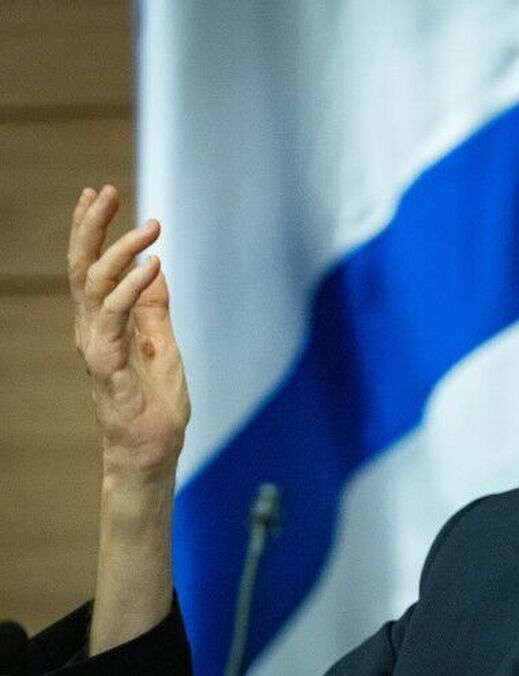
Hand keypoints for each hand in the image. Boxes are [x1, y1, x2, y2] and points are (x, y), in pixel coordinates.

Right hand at [68, 185, 189, 481]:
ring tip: (149, 226)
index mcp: (104, 323)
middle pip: (83, 268)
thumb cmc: (155, 404)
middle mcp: (92, 329)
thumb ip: (154, 309)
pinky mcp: (107, 365)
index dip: (92, 231)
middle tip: (106, 192)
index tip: (101, 195)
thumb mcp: (163, 344)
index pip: (91, 268)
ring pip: (95, 286)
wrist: (154, 450)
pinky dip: (132, 288)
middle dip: (91, 227)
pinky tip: (152, 266)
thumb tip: (153, 269)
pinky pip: (115, 318)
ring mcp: (96, 346)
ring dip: (120, 251)